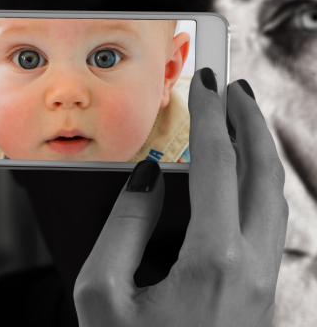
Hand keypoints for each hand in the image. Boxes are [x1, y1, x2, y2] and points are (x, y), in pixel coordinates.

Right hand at [74, 68, 287, 326]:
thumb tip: (147, 177)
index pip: (216, 162)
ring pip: (274, 196)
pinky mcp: (260, 291)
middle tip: (235, 89)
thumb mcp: (102, 293)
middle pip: (263, 172)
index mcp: (214, 262)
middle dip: (250, 122)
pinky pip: (267, 221)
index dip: (209, 115)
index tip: (204, 82)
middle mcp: (252, 266)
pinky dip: (257, 185)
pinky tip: (239, 176)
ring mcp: (264, 281)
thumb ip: (124, 225)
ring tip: (240, 121)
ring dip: (258, 151)